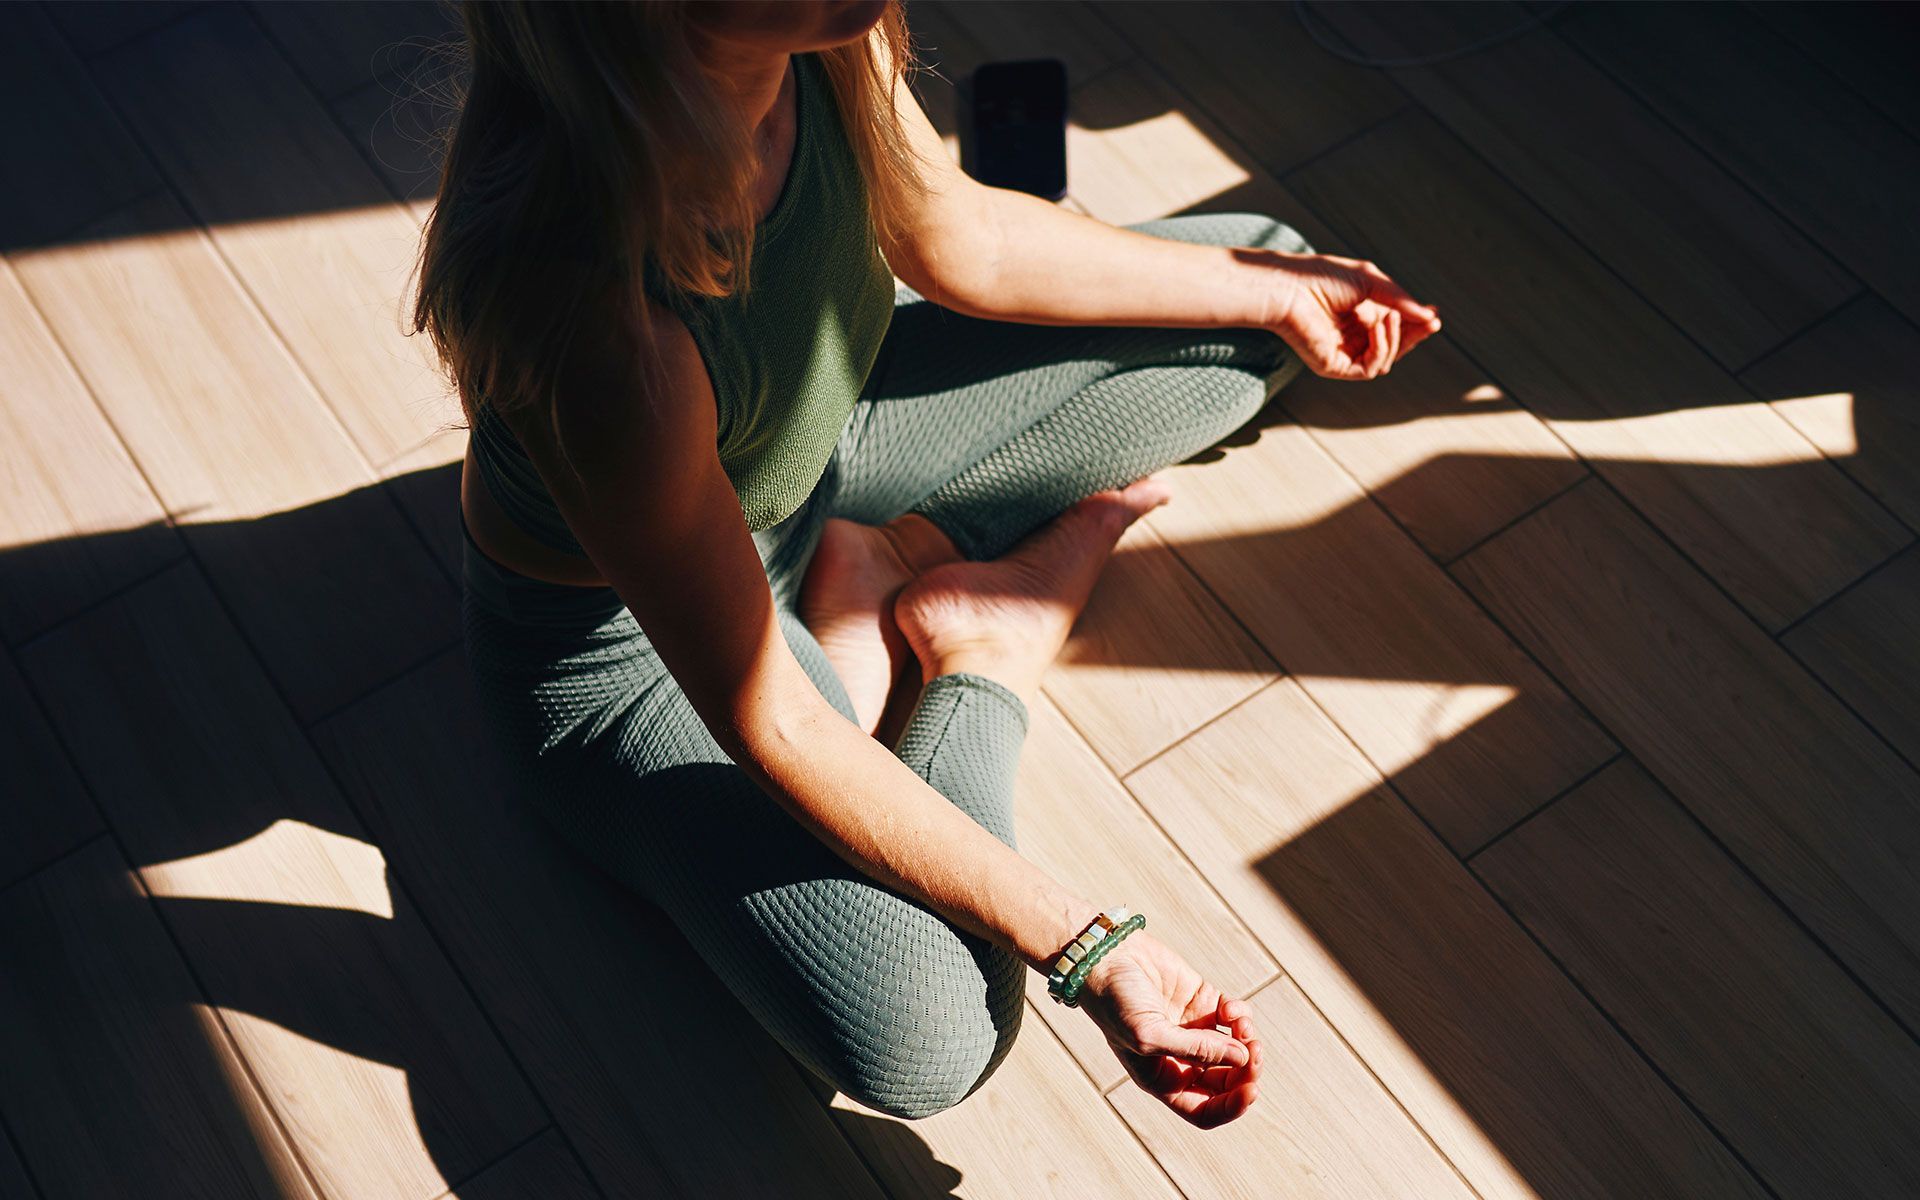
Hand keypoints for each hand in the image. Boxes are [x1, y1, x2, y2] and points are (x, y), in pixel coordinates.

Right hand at [1075, 929, 1261, 1128]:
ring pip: (1238, 1049)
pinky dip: (1240, 1014)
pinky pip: (1235, 1017)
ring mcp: (1194, 1029)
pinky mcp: (1203, 1001)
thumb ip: (1196, 1050)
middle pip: (1228, 1081)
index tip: (1250, 1090)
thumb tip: (1243, 1058)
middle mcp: (1181, 1059)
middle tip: (1255, 1052)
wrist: (1105, 956)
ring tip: (1241, 1024)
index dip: (1231, 1107)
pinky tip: (1229, 1007)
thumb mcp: (1149, 1034)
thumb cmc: (1114, 1002)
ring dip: (1248, 1040)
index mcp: (1163, 1079)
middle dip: (1246, 1071)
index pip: (1205, 1109)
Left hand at [1260, 252, 1441, 380]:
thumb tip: (1431, 317)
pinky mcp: (1335, 366)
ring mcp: (1345, 353)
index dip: (1417, 322)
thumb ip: (1400, 299)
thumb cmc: (1322, 278)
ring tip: (1390, 315)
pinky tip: (1377, 326)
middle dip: (1415, 334)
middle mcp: (1353, 336)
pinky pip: (1371, 368)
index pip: (1396, 327)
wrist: (1290, 288)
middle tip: (1432, 322)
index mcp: (1360, 316)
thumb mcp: (1370, 282)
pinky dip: (1381, 348)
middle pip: (1395, 346)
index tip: (1435, 314)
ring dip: (1396, 338)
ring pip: (1386, 359)